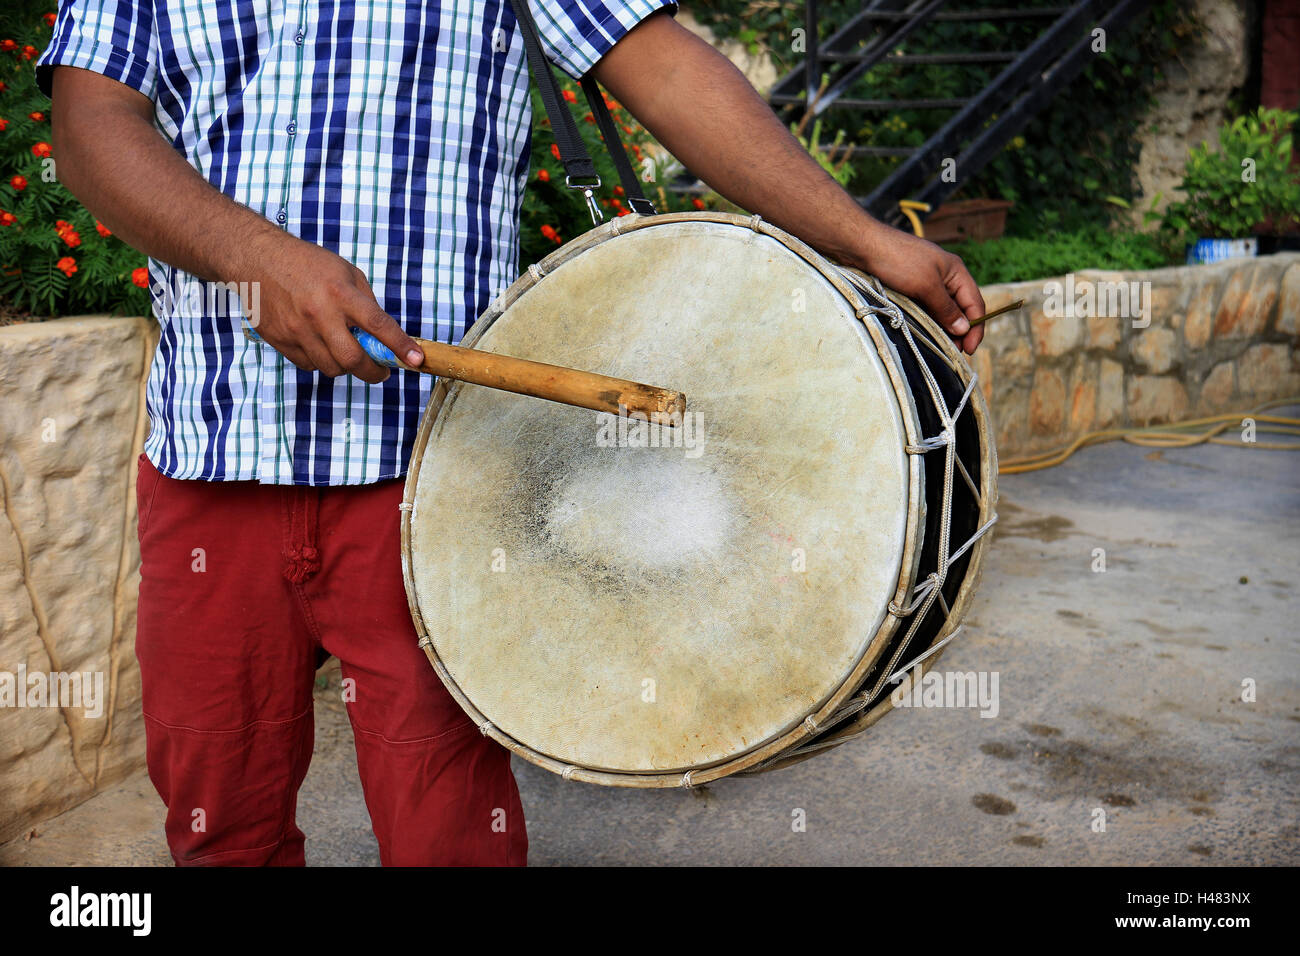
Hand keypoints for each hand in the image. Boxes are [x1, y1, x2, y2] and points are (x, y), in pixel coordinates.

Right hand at [238, 230, 423, 382]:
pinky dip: (321, 361)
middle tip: (380, 370)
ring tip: (347, 351)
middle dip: (373, 372)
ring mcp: (297, 329)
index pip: (378, 325)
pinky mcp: (280, 340)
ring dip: (346, 366)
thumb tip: (384, 335)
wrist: (257, 259)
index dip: (400, 346)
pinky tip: (320, 345)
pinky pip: (309, 365)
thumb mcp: (346, 272)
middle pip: (353, 359)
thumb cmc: (308, 264)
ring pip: (331, 367)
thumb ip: (366, 303)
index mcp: (341, 293)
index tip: (417, 360)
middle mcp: (319, 313)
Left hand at [853, 225, 985, 353]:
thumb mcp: (926, 285)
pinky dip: (927, 323)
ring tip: (940, 350)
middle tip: (953, 354)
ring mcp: (926, 283)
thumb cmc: (898, 260)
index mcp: (956, 272)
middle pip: (960, 309)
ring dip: (943, 330)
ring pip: (941, 312)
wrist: (863, 246)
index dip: (976, 328)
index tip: (969, 351)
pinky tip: (924, 337)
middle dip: (960, 332)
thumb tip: (964, 329)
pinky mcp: (909, 289)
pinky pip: (925, 310)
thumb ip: (946, 308)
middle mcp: (944, 278)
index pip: (975, 303)